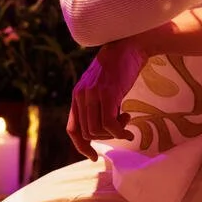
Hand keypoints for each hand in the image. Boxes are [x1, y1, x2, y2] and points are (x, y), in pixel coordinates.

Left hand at [66, 38, 147, 160]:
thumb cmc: (120, 67)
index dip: (81, 146)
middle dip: (105, 138)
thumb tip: (101, 129)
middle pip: (87, 133)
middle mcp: (81, 96)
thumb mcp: (102, 86)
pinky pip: (109, 124)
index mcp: (77, 95)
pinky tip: (129, 125)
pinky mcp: (107, 93)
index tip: (94, 156)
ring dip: (114, 133)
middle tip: (121, 127)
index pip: (72, 129)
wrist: (129, 45)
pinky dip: (120, 131)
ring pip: (97, 131)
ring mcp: (93, 94)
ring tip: (126, 119)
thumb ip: (97, 103)